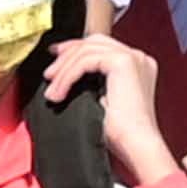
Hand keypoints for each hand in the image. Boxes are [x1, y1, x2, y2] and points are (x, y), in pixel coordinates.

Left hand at [44, 31, 167, 171]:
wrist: (135, 146)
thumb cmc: (121, 135)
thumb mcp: (101, 102)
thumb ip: (90, 85)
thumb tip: (62, 78)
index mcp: (136, 66)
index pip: (101, 47)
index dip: (76, 50)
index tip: (55, 61)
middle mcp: (138, 57)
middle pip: (94, 42)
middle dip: (67, 53)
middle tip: (48, 73)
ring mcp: (133, 57)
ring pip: (86, 51)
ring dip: (63, 71)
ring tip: (51, 94)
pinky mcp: (124, 62)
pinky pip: (86, 60)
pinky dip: (68, 76)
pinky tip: (59, 94)